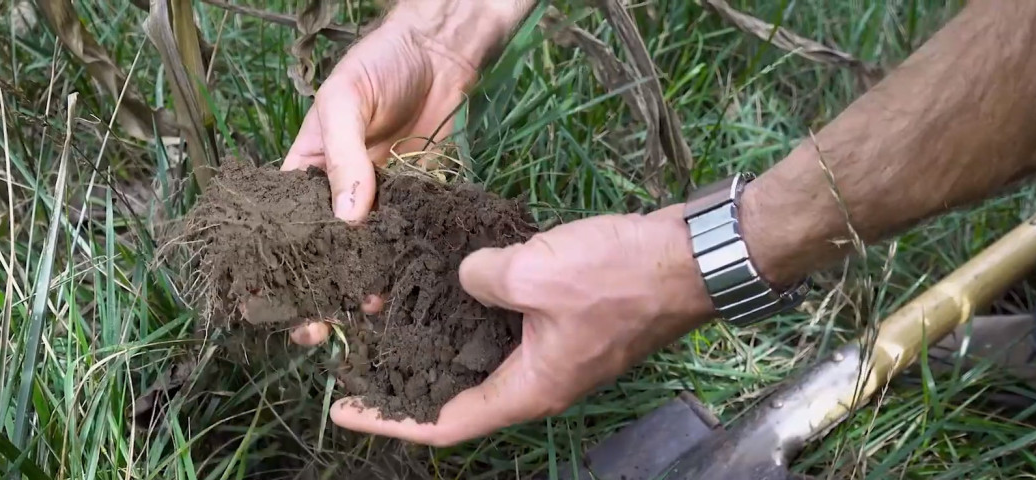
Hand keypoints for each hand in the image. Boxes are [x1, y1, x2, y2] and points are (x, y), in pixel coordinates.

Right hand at [282, 0, 532, 344]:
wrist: (441, 54)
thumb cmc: (379, 65)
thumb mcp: (346, 101)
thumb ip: (343, 157)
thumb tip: (347, 219)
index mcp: (305, 171)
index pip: (282, 227)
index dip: (276, 267)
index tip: (274, 304)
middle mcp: (339, 194)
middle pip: (323, 254)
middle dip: (317, 293)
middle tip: (317, 331)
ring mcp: (380, 203)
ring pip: (366, 256)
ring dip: (362, 287)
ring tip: (365, 313)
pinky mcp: (418, 205)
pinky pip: (408, 243)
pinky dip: (404, 268)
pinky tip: (404, 292)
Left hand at [327, 205, 717, 445]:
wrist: (693, 256)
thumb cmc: (618, 276)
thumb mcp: (534, 274)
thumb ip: (481, 279)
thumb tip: (465, 275)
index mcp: (529, 389)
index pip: (445, 424)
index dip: (389, 422)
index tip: (342, 408)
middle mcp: (539, 380)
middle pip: (459, 392)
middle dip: (407, 375)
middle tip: (359, 351)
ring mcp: (556, 350)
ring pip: (482, 352)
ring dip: (438, 332)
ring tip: (392, 308)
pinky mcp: (567, 320)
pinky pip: (507, 322)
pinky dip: (474, 306)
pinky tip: (449, 275)